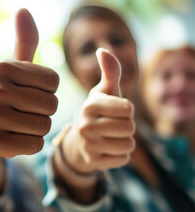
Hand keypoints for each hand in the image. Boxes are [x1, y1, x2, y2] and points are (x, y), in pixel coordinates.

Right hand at [0, 8, 58, 157]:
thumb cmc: (10, 95)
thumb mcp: (18, 68)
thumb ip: (25, 40)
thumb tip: (23, 9)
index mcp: (0, 68)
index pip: (53, 81)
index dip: (48, 90)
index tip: (29, 91)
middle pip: (51, 104)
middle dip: (45, 110)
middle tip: (26, 111)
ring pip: (45, 125)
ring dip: (39, 127)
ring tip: (21, 123)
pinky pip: (36, 144)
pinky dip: (32, 144)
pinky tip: (16, 138)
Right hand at [63, 48, 135, 173]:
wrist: (81, 140)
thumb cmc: (100, 111)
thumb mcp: (105, 91)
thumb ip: (110, 71)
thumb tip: (102, 50)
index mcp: (89, 105)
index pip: (128, 109)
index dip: (127, 110)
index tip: (115, 110)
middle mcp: (85, 125)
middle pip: (130, 128)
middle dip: (127, 126)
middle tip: (113, 125)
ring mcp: (88, 145)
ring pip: (129, 145)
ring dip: (125, 141)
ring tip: (111, 137)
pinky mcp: (92, 162)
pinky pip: (123, 159)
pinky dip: (120, 155)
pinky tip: (108, 149)